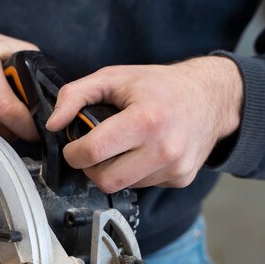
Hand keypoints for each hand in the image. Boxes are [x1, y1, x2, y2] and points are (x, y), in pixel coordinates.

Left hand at [46, 57, 242, 192]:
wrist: (211, 97)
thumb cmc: (159, 86)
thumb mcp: (114, 77)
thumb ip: (75, 95)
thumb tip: (53, 124)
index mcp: (145, 120)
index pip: (93, 152)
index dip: (73, 152)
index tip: (73, 145)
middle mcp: (164, 149)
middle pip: (105, 180)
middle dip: (90, 167)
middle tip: (92, 151)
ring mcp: (175, 168)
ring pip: (123, 186)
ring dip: (113, 170)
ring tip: (121, 147)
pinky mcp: (181, 179)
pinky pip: (143, 186)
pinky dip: (134, 173)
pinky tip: (142, 153)